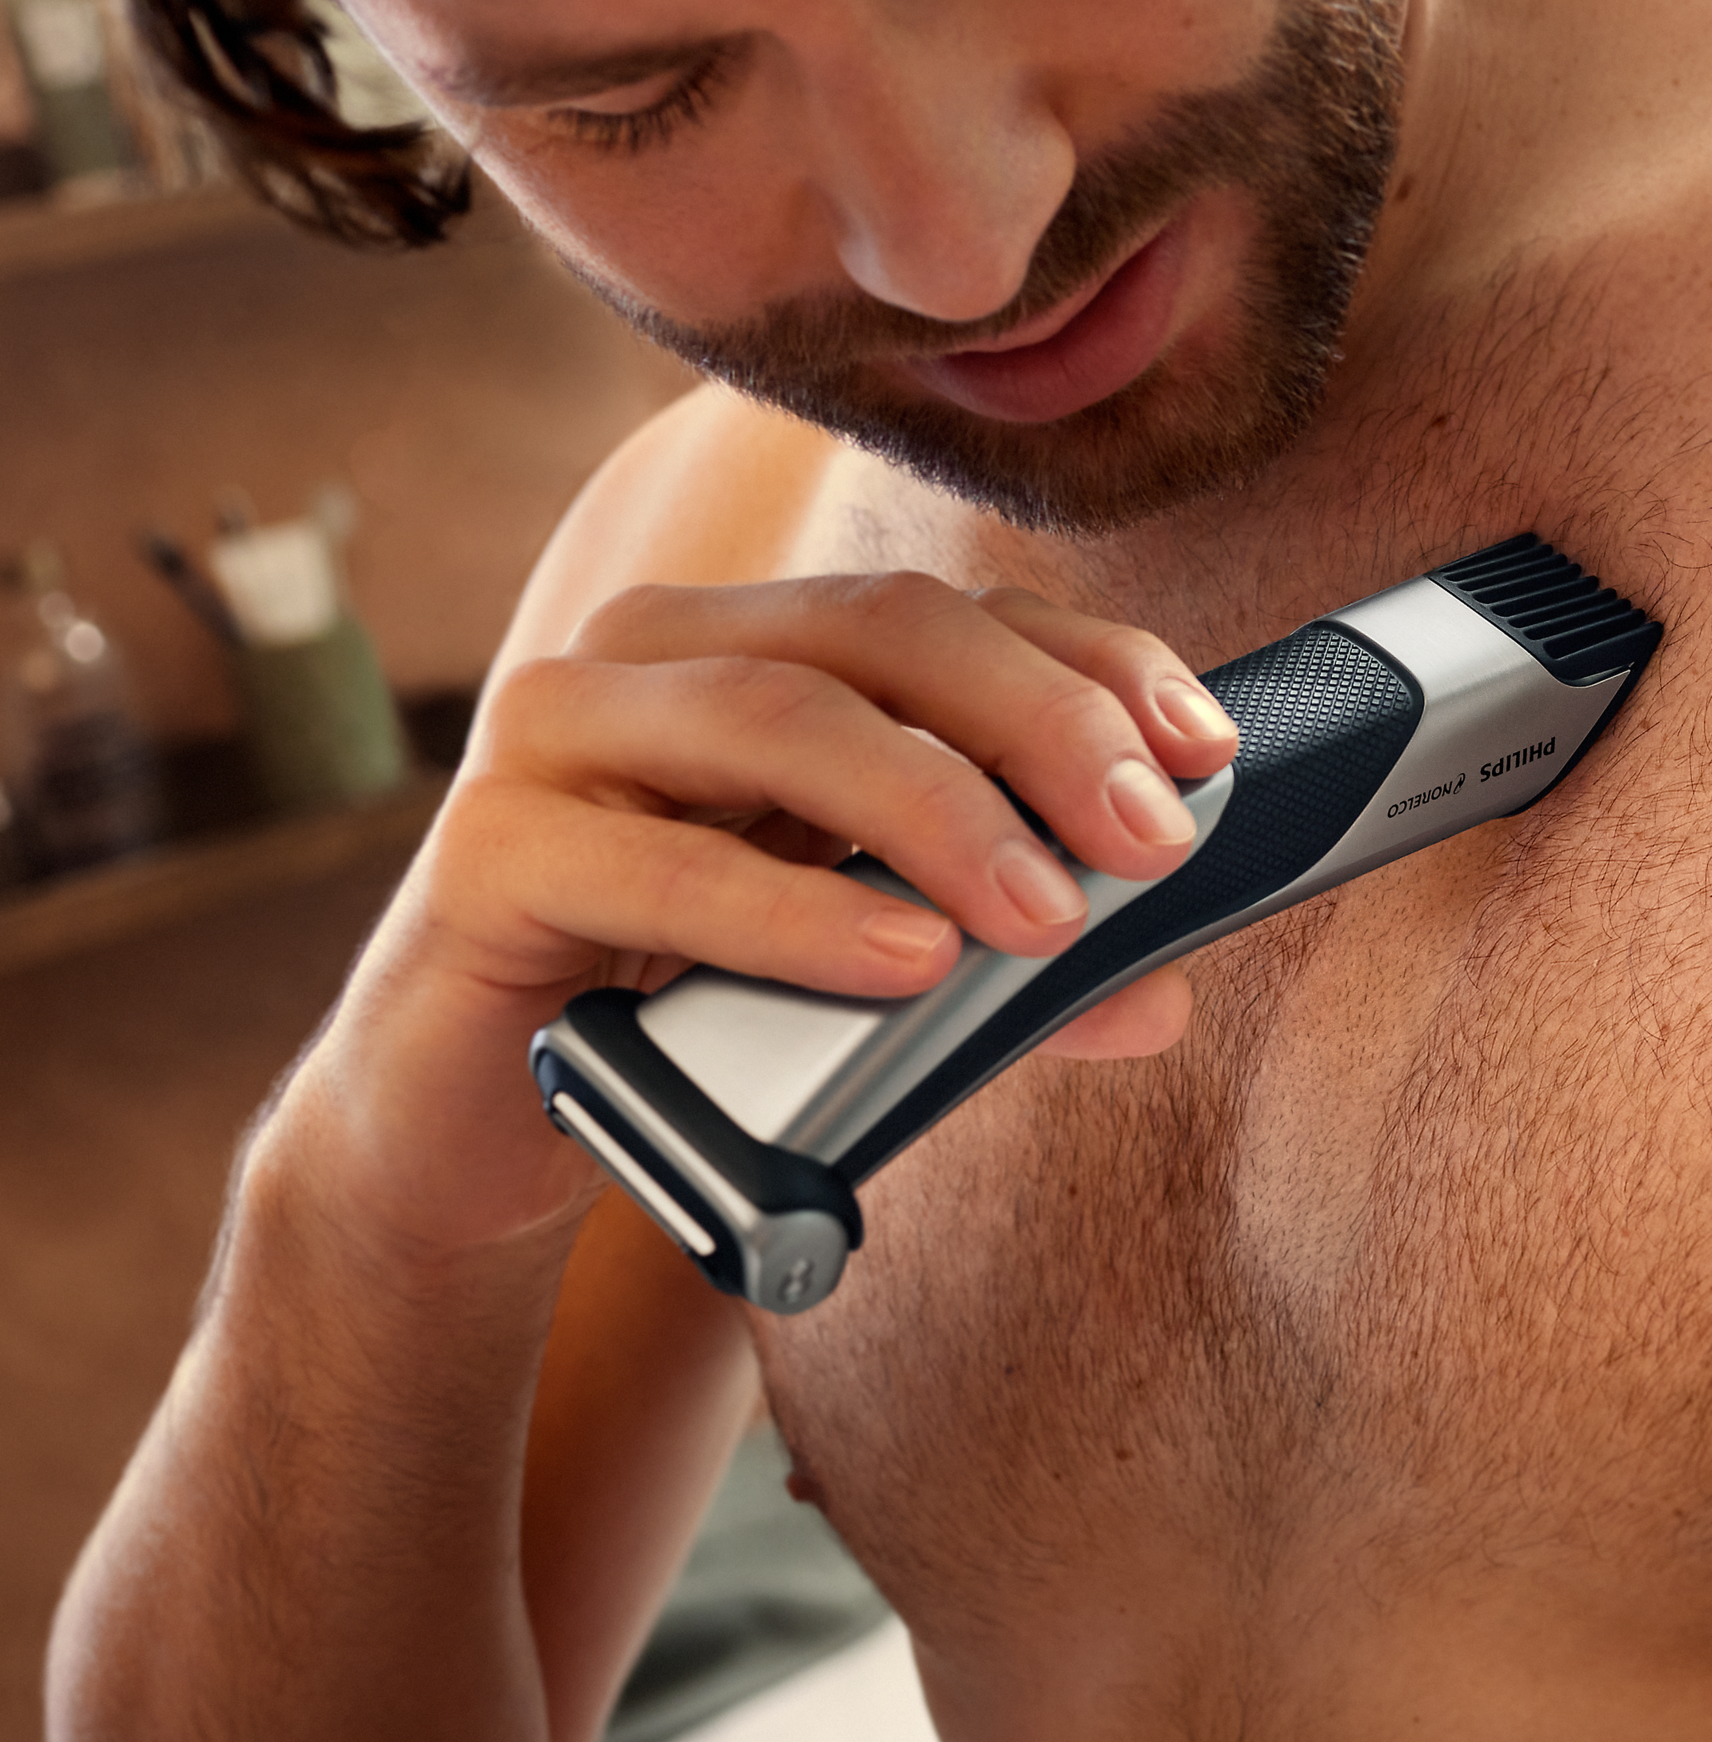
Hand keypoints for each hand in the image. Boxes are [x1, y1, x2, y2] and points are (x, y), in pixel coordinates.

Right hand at [288, 572, 1244, 1256]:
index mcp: (761, 641)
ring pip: (780, 718)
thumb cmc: (687, 1010)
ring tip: (1046, 915)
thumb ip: (1011, 965)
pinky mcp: (487, 856)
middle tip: (1151, 841)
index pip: (960, 615)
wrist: (471, 1127)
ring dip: (938, 813)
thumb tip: (1166, 985)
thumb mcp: (875, 966)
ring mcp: (560, 737)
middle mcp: (658, 652)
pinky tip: (904, 961)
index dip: (1097, 668)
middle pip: (883, 634)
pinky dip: (800, 914)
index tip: (1210, 753)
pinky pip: (662, 870)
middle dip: (1042, 727)